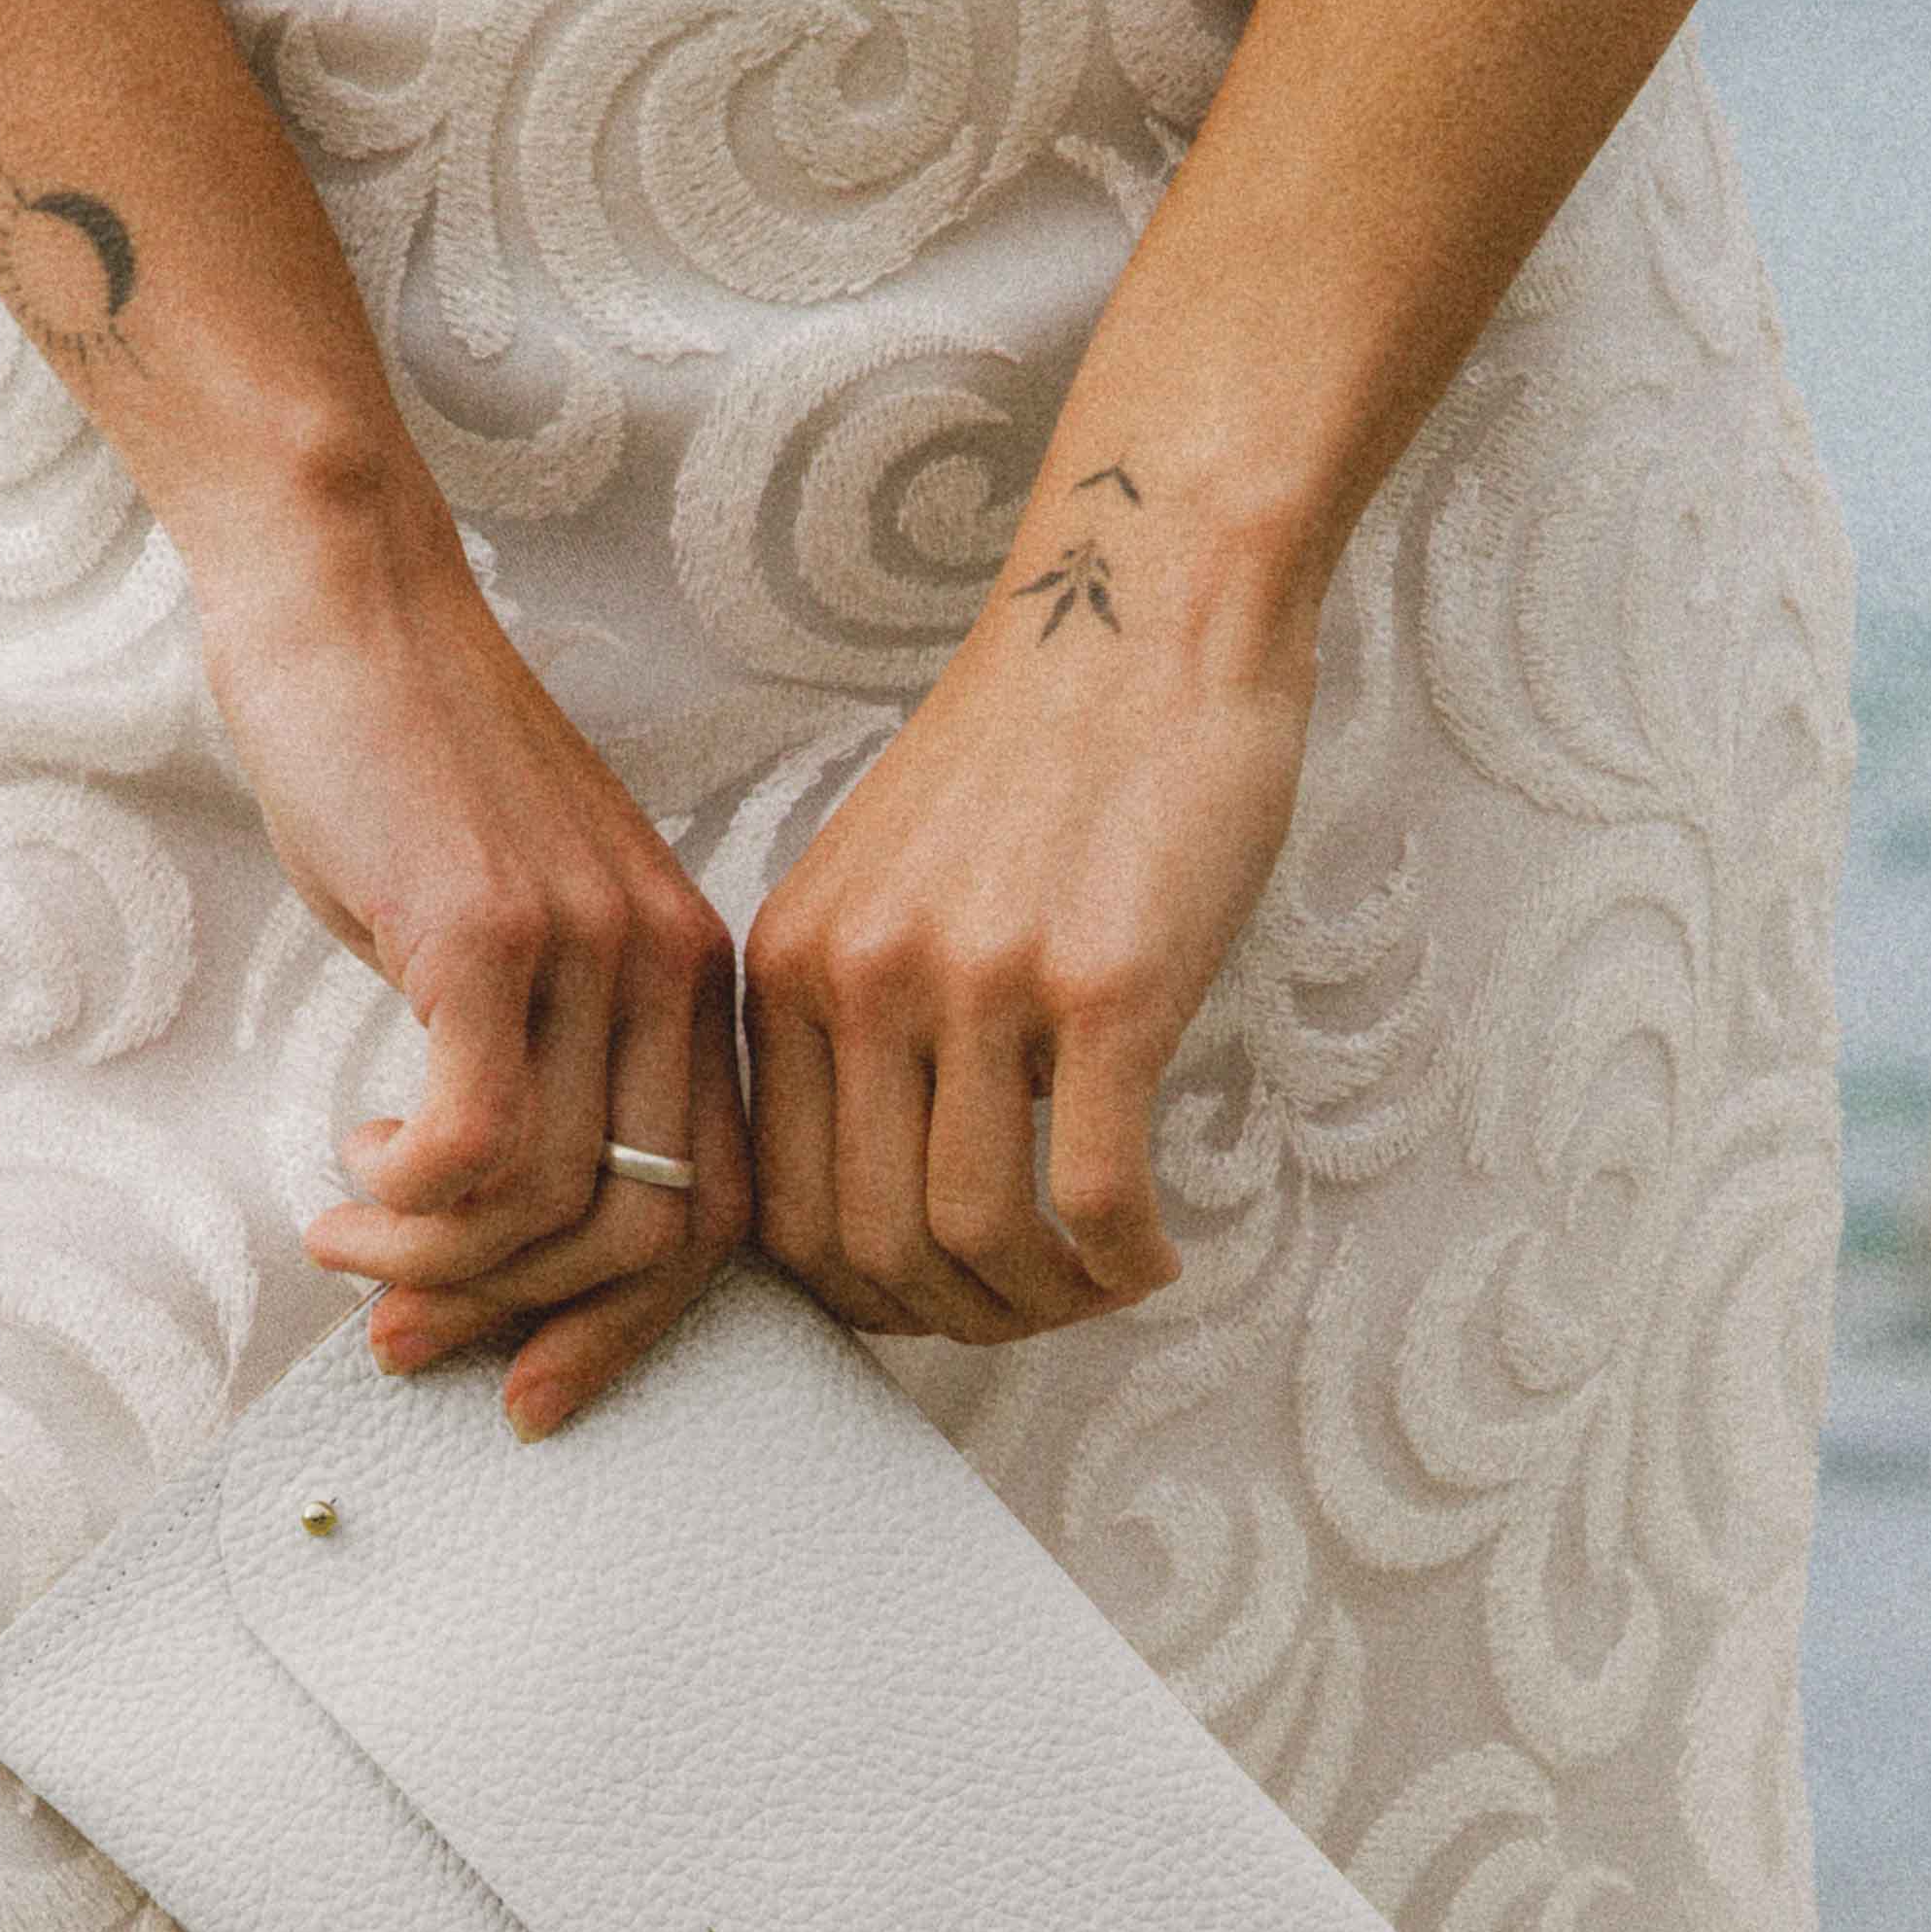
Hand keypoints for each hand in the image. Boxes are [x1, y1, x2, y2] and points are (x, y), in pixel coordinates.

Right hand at [181, 463, 747, 1431]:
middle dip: (524, 1321)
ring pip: (550, 1204)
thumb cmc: (412, 772)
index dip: (628, 1328)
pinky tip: (351, 1155)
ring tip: (347, 1234)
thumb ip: (544, 1064)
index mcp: (695, 983)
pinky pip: (476, 1141)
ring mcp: (588, 950)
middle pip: (650, 1236)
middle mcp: (670, 971)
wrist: (349, 602)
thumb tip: (491, 1236)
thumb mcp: (519, 934)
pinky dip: (404, 1192)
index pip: (720, 1217)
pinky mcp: (489, 931)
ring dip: (430, 1258)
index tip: (530, 1385)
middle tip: (406, 1335)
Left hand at [744, 456, 1322, 1343]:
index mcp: (791, 968)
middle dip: (952, 1318)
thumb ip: (851, 1021)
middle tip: (1027, 1314)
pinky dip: (1122, 1262)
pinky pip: (1092, 1198)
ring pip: (975, 1239)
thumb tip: (865, 1195)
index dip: (855, 1297)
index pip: (778, 1212)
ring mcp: (979, 986)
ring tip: (1095, 1288)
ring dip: (1043, 1304)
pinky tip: (1152, 1255)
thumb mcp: (879, 885)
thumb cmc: (1030, 759)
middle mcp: (863, 982)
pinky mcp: (1104, 988)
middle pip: (870, 1248)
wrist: (1138, 613)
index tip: (931, 1302)